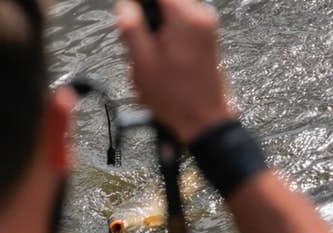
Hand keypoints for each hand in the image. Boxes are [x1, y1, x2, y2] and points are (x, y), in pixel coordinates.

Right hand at [115, 0, 234, 142]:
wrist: (203, 120)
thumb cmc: (176, 98)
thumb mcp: (142, 62)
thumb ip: (131, 28)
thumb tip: (124, 7)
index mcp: (185, 17)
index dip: (139, 3)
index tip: (129, 11)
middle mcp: (201, 17)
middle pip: (165, 1)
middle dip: (147, 18)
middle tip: (137, 41)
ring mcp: (207, 29)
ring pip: (172, 13)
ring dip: (156, 28)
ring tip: (150, 56)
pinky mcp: (207, 40)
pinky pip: (181, 26)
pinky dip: (167, 37)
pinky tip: (161, 60)